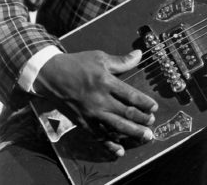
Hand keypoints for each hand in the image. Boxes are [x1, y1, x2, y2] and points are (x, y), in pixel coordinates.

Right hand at [34, 49, 157, 156]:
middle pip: (124, 114)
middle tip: (152, 124)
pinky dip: (109, 144)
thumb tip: (140, 54)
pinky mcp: (82, 122)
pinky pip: (98, 135)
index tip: (154, 108)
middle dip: (141, 120)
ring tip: (144, 136)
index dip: (144, 103)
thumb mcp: (100, 58)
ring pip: (114, 127)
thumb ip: (122, 61)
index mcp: (105, 82)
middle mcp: (99, 100)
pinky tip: (120, 150)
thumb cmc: (78, 64)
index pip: (129, 95)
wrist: (51, 75)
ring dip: (131, 133)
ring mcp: (90, 113)